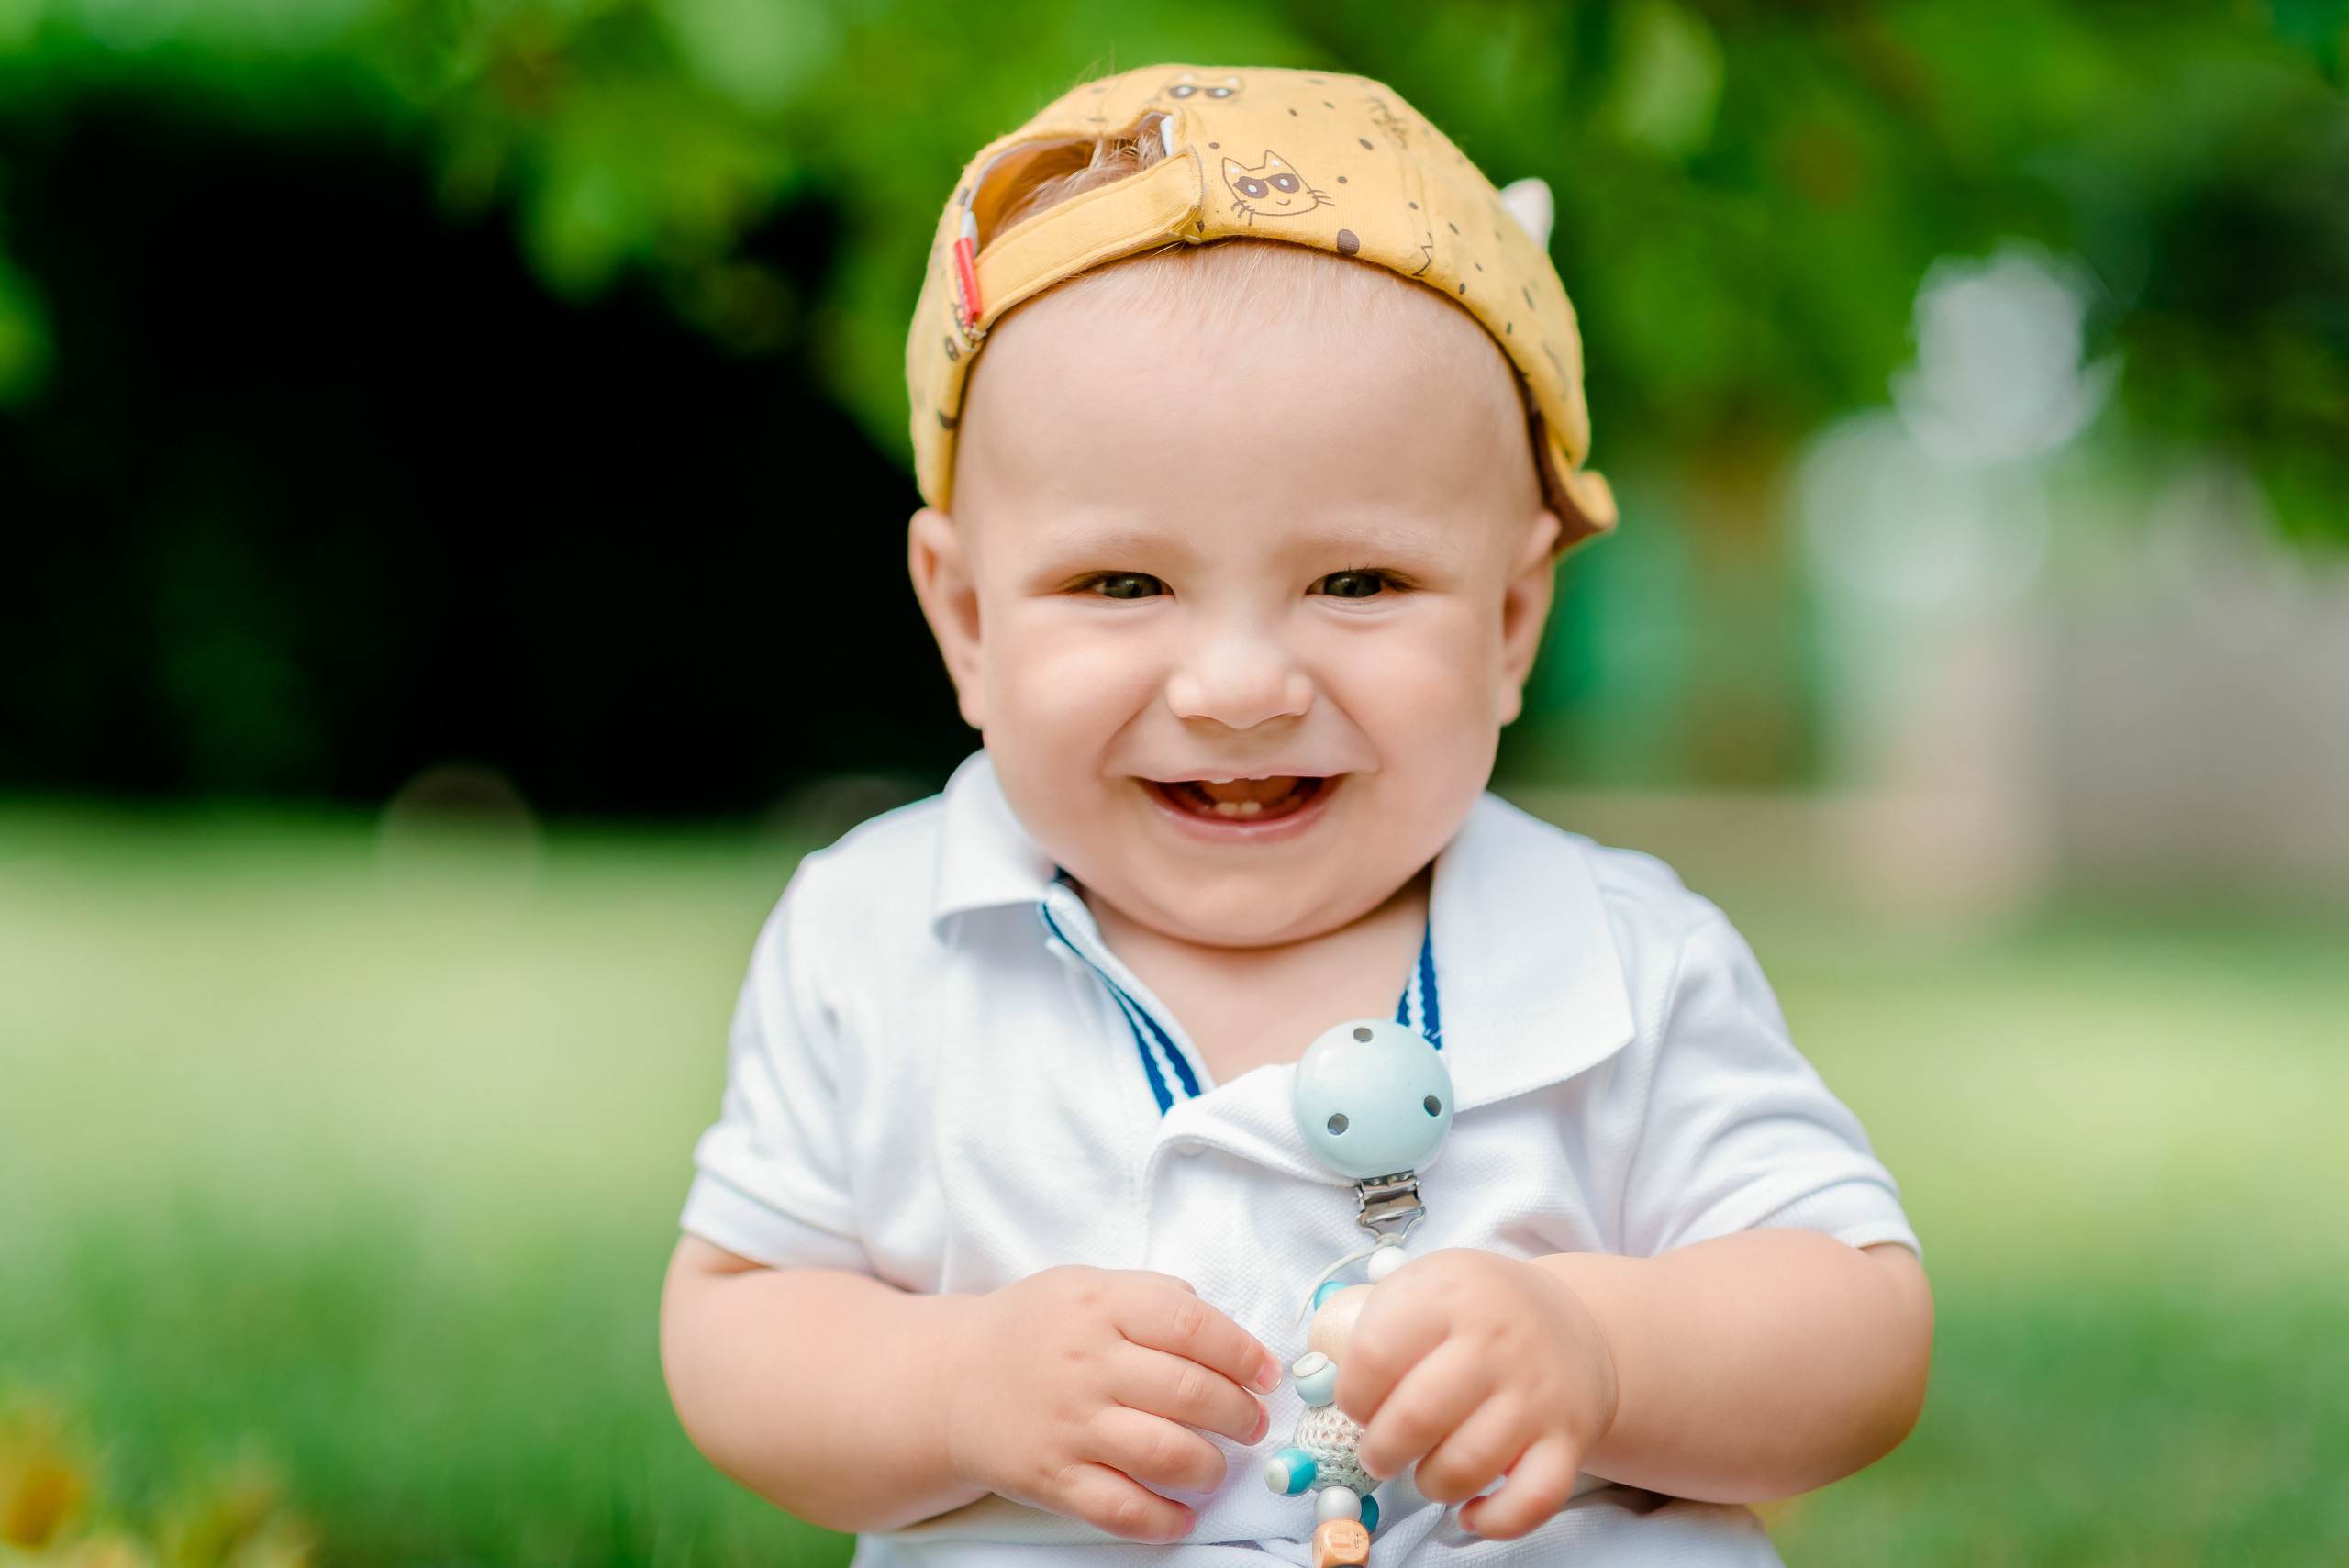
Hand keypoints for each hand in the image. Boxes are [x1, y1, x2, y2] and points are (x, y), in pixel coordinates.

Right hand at [940, 1266, 1279, 1541]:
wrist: (950, 1381)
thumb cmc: (1035, 1331)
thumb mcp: (1086, 1286)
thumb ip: (1153, 1295)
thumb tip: (1224, 1328)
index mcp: (1100, 1305)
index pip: (1192, 1325)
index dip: (1244, 1353)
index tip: (1267, 1374)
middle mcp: (1087, 1363)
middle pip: (1191, 1393)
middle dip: (1240, 1414)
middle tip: (1251, 1423)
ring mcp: (1069, 1424)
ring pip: (1167, 1454)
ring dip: (1212, 1467)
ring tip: (1216, 1465)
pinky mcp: (1052, 1478)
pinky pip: (1123, 1510)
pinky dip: (1165, 1520)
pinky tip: (1183, 1513)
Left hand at [1337, 1249, 1617, 1539]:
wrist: (1571, 1322)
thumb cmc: (1476, 1311)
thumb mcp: (1425, 1285)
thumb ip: (1375, 1325)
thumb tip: (1323, 1386)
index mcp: (1449, 1293)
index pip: (1373, 1354)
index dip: (1351, 1395)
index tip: (1356, 1405)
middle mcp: (1497, 1340)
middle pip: (1416, 1416)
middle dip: (1380, 1450)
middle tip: (1377, 1452)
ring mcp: (1536, 1393)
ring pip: (1468, 1465)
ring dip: (1429, 1484)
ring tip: (1422, 1471)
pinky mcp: (1568, 1438)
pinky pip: (1532, 1501)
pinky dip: (1493, 1521)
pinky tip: (1469, 1513)